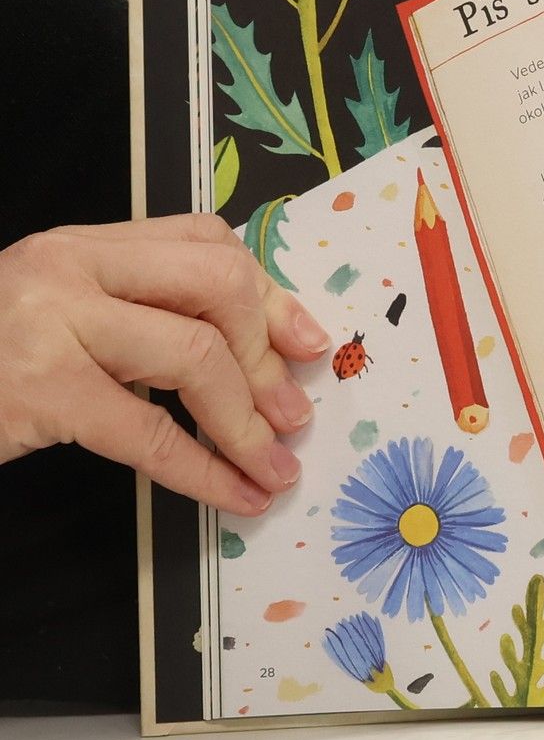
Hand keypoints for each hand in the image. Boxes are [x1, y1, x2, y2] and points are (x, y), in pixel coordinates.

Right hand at [0, 213, 330, 514]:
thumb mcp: (62, 317)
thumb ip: (142, 314)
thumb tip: (265, 353)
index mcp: (83, 245)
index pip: (206, 244)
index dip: (268, 297)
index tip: (308, 345)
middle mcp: (69, 268)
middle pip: (215, 287)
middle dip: (266, 355)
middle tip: (292, 415)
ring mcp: (51, 323)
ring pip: (194, 358)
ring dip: (248, 423)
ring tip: (274, 466)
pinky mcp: (39, 388)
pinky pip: (149, 433)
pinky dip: (203, 470)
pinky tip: (234, 495)